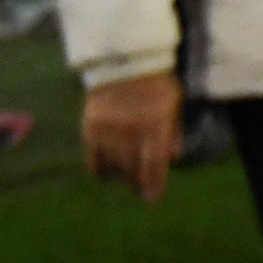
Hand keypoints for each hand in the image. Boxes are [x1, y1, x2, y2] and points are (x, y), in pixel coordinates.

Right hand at [81, 75, 178, 202]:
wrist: (123, 63)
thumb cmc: (155, 84)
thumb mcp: (173, 104)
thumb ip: (173, 131)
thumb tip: (173, 158)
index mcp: (154, 122)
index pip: (153, 161)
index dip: (154, 183)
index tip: (152, 199)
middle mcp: (129, 128)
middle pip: (132, 168)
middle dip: (139, 183)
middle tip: (143, 192)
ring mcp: (106, 129)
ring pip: (113, 166)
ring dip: (122, 177)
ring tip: (129, 181)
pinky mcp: (89, 128)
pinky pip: (93, 159)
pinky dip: (101, 170)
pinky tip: (108, 174)